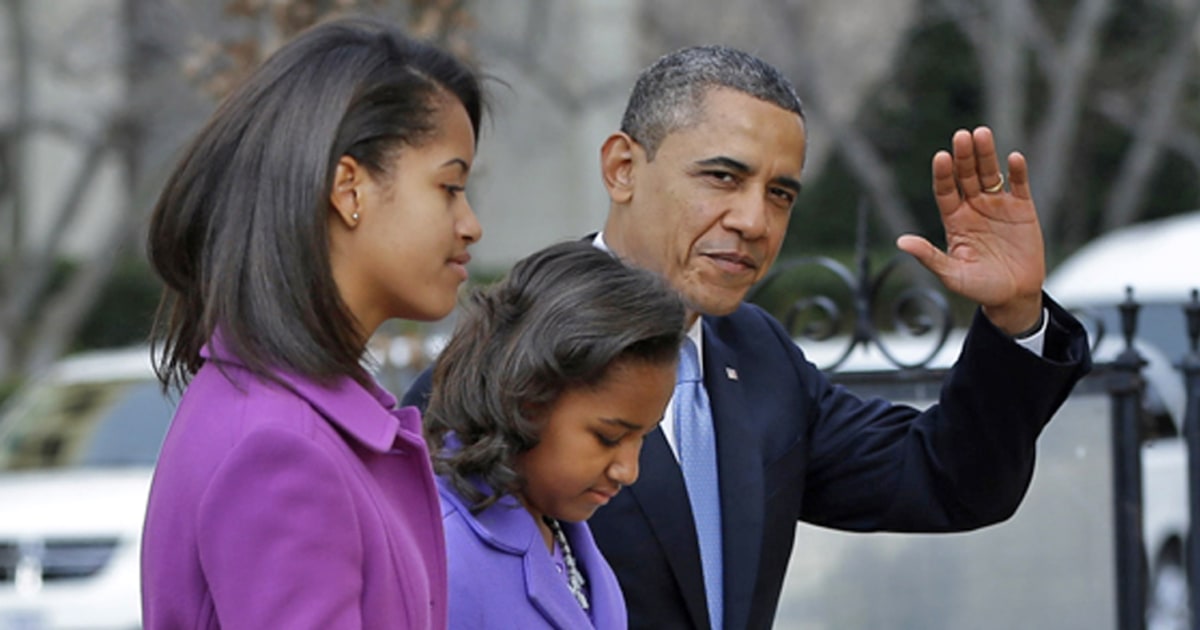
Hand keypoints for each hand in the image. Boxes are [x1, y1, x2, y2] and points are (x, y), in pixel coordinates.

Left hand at [896, 126, 1044, 334]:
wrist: (1014, 296)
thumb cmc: (979, 287)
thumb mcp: (952, 274)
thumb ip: (929, 256)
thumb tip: (901, 242)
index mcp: (954, 220)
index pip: (945, 191)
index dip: (943, 174)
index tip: (940, 157)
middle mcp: (973, 207)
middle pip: (966, 176)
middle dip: (964, 157)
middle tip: (961, 136)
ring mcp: (998, 206)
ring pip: (990, 174)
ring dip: (986, 155)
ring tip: (982, 134)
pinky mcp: (1022, 209)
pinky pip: (1019, 186)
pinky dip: (1017, 172)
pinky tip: (1014, 158)